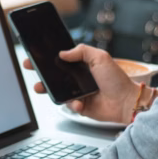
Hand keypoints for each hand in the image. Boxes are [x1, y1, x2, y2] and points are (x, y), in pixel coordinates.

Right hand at [23, 44, 138, 123]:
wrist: (126, 102)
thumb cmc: (117, 79)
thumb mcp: (100, 57)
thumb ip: (81, 51)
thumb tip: (63, 53)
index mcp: (83, 65)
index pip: (61, 60)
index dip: (48, 58)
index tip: (36, 55)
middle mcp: (79, 78)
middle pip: (55, 75)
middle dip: (41, 72)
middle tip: (31, 68)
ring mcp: (79, 93)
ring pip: (58, 91)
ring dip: (48, 89)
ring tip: (40, 87)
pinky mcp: (81, 107)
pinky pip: (69, 105)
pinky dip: (72, 104)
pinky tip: (80, 102)